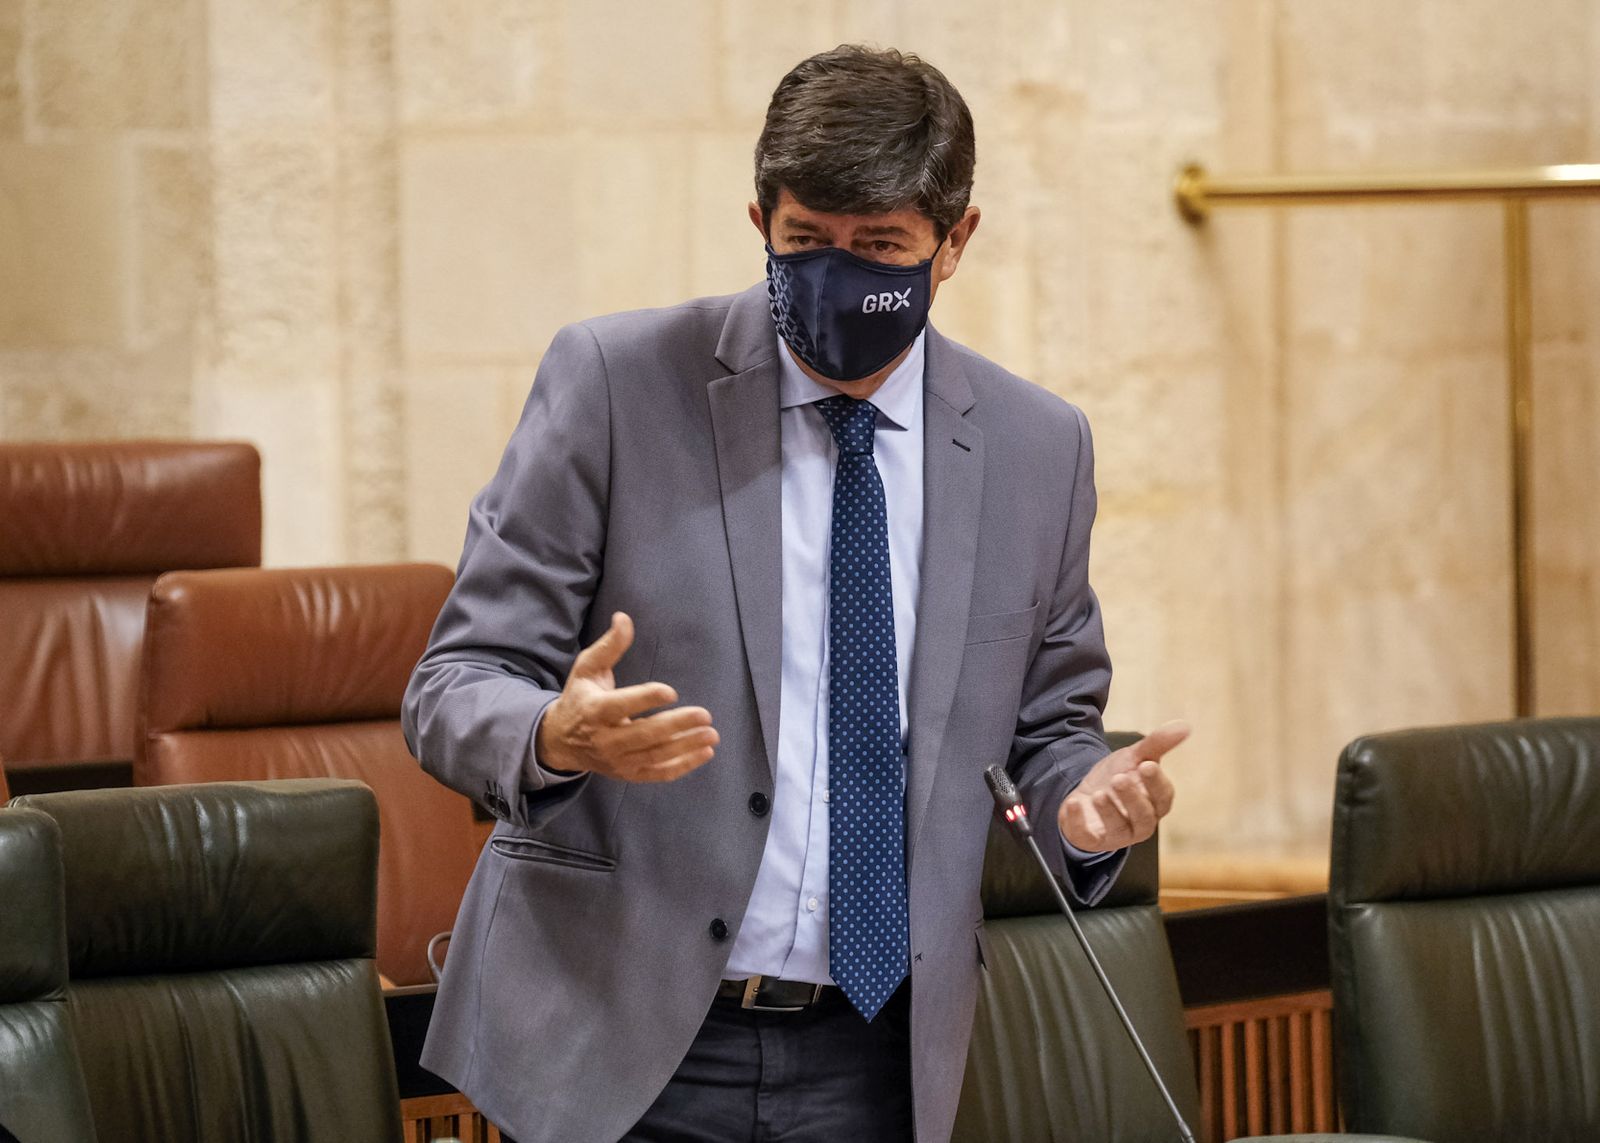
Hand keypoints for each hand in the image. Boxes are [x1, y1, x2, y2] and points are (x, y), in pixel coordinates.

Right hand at [535, 612, 718, 782]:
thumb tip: (624, 617)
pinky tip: (705, 753)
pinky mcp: (628, 774)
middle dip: (677, 726)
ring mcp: (617, 761)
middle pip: (644, 734)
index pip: (621, 706)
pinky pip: (658, 774)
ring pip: (655, 756)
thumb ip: (609, 646)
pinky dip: (683, 766)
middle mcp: (605, 739)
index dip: (646, 699)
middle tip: (705, 715)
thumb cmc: (580, 698)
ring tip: (712, 734)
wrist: (561, 742)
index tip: (671, 692)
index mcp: (594, 711)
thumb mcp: (587, 668)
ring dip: (686, 746)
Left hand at [1059, 721, 1187, 852]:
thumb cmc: (1117, 778)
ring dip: (1110, 812)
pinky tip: (1074, 804)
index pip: (1163, 797)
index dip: (1156, 782)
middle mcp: (1140, 823)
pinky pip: (1088, 837)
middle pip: (1144, 817)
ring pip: (1119, 829)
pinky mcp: (1092, 839)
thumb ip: (1156, 743)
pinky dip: (1080, 822)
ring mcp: (1116, 834)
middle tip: (1120, 778)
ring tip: (1100, 793)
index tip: (1146, 765)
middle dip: (1133, 798)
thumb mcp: (1134, 757)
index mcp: (1155, 803)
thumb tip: (1184, 725)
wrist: (1086, 796)